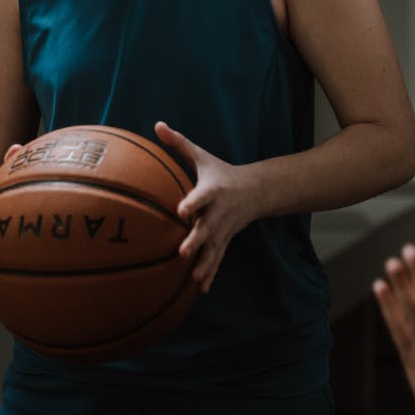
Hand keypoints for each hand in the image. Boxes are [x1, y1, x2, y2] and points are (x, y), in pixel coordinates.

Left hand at [155, 121, 256, 294]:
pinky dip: (211, 273)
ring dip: (205, 263)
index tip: (181, 211)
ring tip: (193, 278)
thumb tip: (157, 124)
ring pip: (214, 248)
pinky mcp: (226, 240)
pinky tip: (201, 289)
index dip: (192, 203)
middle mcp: (219, 212)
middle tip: (182, 252)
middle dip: (196, 240)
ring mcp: (224, 229)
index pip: (202, 196)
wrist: (257, 190)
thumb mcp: (202, 156)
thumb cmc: (221, 172)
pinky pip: (218, 258)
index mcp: (213, 190)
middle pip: (207, 227)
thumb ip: (178, 143)